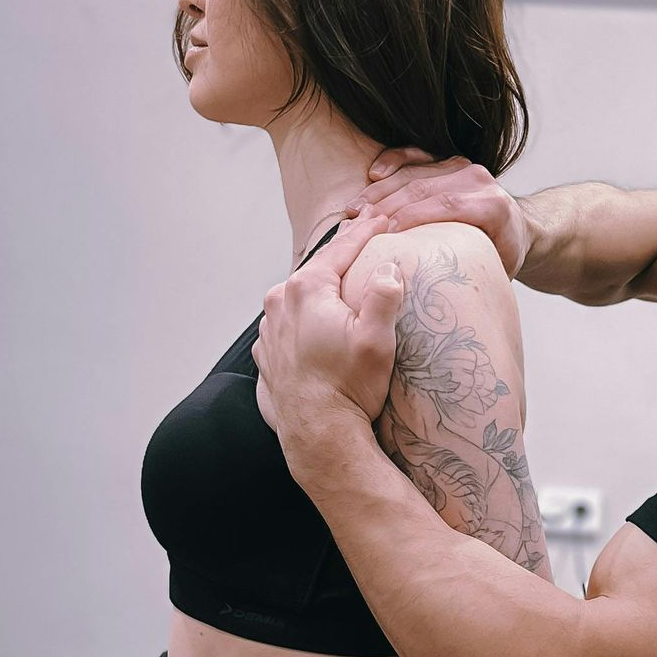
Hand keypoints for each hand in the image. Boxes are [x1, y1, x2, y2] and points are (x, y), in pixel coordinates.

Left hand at [252, 209, 403, 449]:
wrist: (318, 437)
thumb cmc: (349, 388)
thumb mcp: (377, 339)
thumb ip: (384, 295)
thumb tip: (388, 266)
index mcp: (306, 290)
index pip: (342, 250)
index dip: (366, 233)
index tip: (382, 220)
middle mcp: (279, 304)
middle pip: (317, 270)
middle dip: (341, 256)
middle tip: (363, 241)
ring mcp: (269, 331)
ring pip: (298, 298)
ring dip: (320, 289)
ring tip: (341, 282)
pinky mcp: (267, 355)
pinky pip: (288, 325)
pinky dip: (304, 319)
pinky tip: (317, 324)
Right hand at [345, 148, 530, 279]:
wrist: (516, 228)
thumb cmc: (501, 255)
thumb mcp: (494, 270)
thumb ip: (469, 273)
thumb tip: (435, 296)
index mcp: (492, 205)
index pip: (446, 206)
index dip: (411, 217)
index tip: (383, 236)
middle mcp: (478, 180)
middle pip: (423, 189)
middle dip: (386, 207)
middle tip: (357, 227)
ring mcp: (462, 166)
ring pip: (414, 173)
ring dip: (380, 191)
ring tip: (355, 210)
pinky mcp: (448, 161)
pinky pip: (415, 156)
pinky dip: (393, 162)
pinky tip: (374, 174)